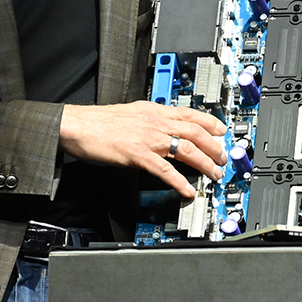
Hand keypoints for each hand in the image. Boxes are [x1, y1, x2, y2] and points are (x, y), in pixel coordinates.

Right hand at [58, 102, 227, 198]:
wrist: (78, 125)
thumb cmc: (99, 122)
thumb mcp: (131, 113)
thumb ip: (150, 119)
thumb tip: (163, 127)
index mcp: (154, 111)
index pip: (190, 114)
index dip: (210, 122)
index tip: (222, 131)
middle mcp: (155, 122)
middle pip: (194, 132)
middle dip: (213, 146)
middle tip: (223, 158)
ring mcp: (148, 139)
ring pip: (185, 149)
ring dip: (203, 163)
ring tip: (213, 174)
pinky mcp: (138, 155)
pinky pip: (165, 170)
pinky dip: (179, 181)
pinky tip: (187, 190)